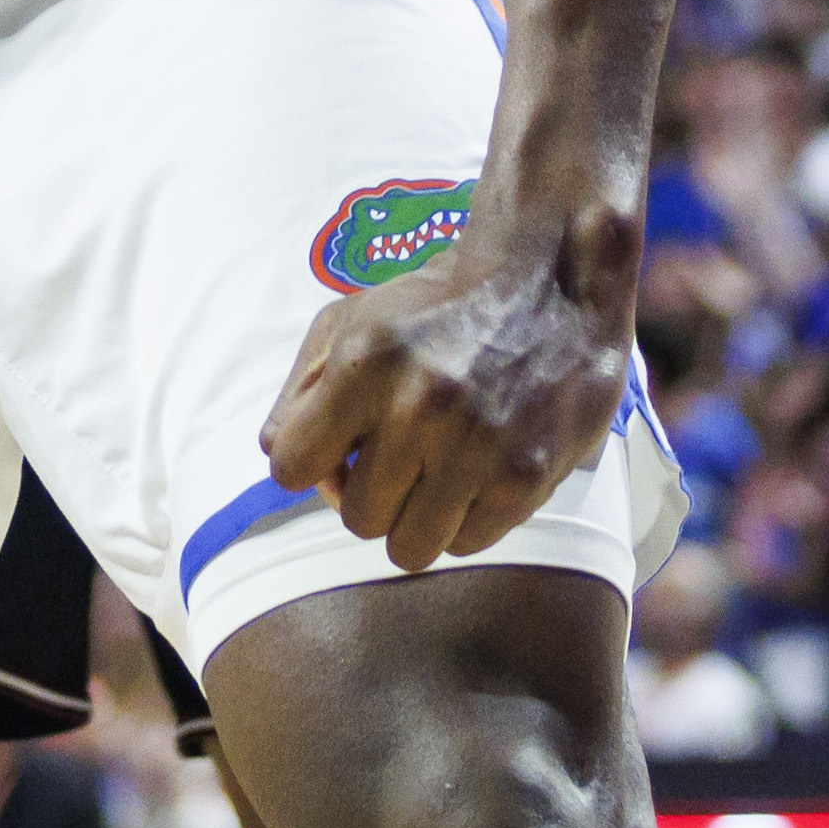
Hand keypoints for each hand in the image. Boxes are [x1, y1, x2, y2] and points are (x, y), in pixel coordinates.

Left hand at [259, 207, 634, 571]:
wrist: (553, 280)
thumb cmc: (441, 303)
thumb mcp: (355, 317)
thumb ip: (303, 385)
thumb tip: (275, 453)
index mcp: (365, 363)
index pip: (291, 468)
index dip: (311, 465)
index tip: (336, 454)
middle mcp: (419, 408)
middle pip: (356, 517)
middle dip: (371, 494)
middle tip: (399, 462)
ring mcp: (476, 449)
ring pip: (409, 548)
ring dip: (416, 519)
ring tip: (436, 477)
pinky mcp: (525, 479)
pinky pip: (467, 543)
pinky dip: (466, 520)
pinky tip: (477, 476)